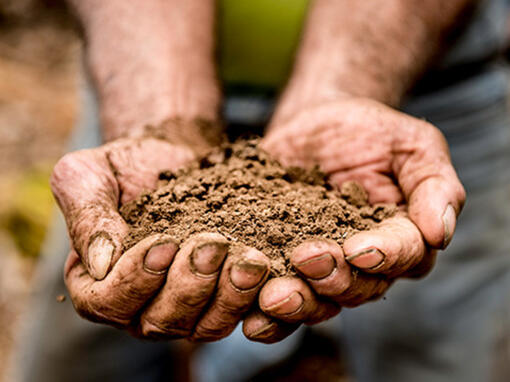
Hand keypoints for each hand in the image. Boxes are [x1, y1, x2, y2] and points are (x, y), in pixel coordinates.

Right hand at [52, 136, 269, 340]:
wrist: (174, 155)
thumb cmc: (126, 165)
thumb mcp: (87, 175)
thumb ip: (86, 216)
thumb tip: (101, 263)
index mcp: (96, 284)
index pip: (107, 302)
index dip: (135, 279)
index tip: (163, 241)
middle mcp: (139, 306)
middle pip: (161, 321)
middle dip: (190, 285)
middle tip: (214, 243)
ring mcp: (183, 308)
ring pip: (204, 326)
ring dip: (229, 296)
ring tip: (249, 261)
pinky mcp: (219, 298)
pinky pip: (237, 312)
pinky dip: (252, 295)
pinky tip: (266, 266)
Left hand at [241, 97, 464, 341]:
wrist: (315, 124)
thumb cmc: (370, 132)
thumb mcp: (412, 144)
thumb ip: (433, 185)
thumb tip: (441, 233)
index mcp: (402, 238)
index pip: (403, 255)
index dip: (383, 256)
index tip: (358, 249)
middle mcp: (364, 265)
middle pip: (357, 288)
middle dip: (333, 279)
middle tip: (306, 259)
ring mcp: (321, 269)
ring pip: (317, 301)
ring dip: (296, 304)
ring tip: (273, 296)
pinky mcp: (282, 264)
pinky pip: (277, 298)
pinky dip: (264, 313)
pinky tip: (250, 319)